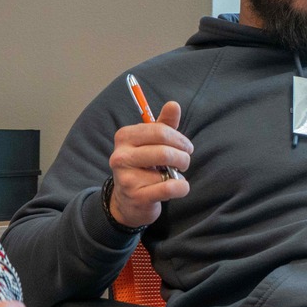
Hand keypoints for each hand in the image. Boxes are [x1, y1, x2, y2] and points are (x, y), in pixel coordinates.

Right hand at [109, 101, 192, 226]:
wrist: (129, 201)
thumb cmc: (144, 165)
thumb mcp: (153, 143)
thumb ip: (165, 124)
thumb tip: (173, 104)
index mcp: (124, 137)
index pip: (160, 131)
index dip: (179, 139)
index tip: (186, 147)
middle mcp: (120, 156)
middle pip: (165, 150)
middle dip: (183, 156)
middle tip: (185, 161)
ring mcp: (126, 178)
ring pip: (167, 168)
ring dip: (180, 171)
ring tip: (177, 174)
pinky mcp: (136, 197)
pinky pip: (169, 188)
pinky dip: (182, 187)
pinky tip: (179, 187)